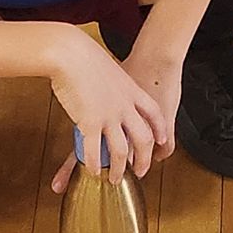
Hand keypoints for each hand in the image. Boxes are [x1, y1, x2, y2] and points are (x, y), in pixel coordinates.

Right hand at [48, 29, 172, 191]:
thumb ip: (113, 83)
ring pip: (122, 151)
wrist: (72, 52)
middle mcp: (124, 106)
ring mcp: (108, 116)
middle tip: (141, 171)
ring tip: (115, 179)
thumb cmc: (84, 54)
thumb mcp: (109, 68)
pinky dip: (95, 165)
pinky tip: (92, 171)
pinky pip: (95, 151)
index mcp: (130, 90)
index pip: (153, 113)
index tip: (160, 140)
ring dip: (119, 169)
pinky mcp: (89, 122)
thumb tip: (109, 86)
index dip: (159, 129)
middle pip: (143, 138)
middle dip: (144, 159)